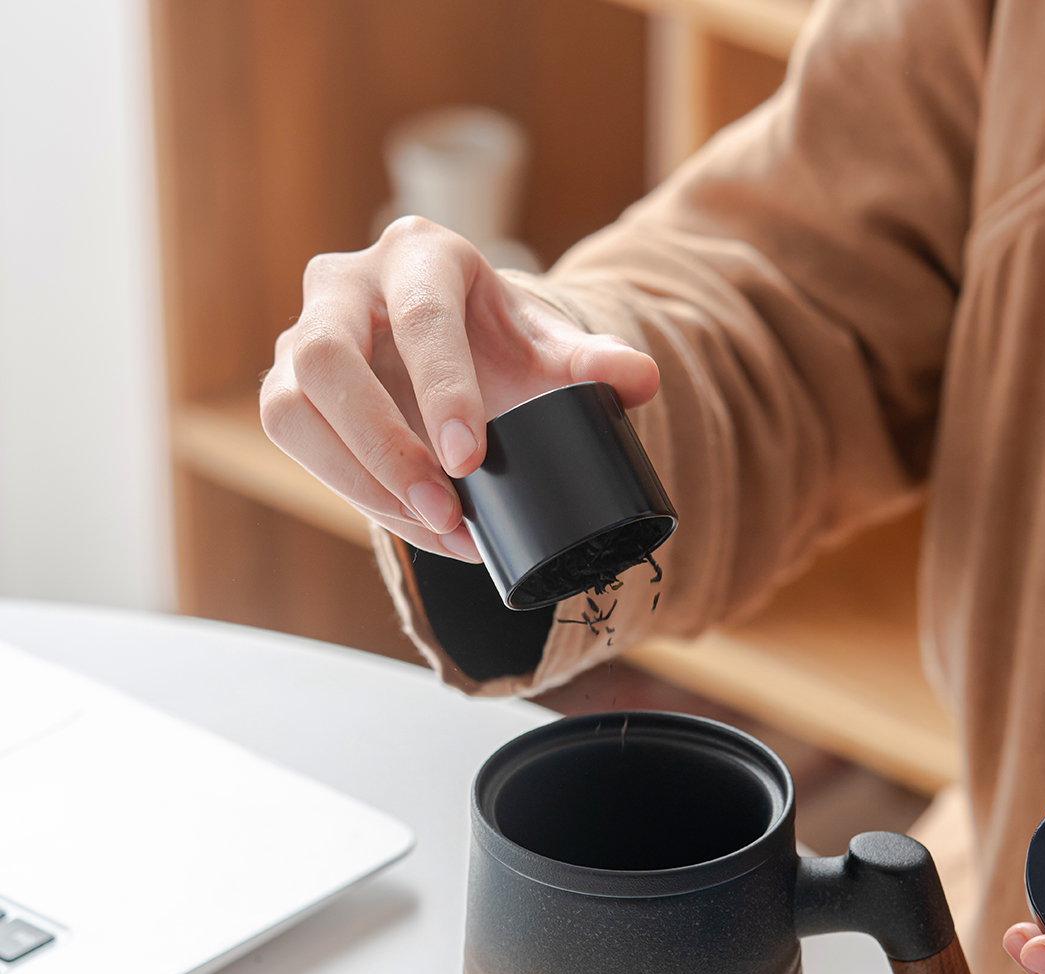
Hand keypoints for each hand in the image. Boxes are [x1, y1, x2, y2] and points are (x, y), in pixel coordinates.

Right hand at [260, 217, 659, 560]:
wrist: (457, 353)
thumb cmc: (498, 346)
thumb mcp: (548, 349)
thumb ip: (595, 363)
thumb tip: (639, 378)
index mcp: (419, 255)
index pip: (418, 317)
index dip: (441, 390)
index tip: (470, 460)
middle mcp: (344, 283)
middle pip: (328, 359)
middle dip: (384, 447)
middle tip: (445, 510)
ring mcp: (301, 336)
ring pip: (291, 407)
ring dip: (358, 481)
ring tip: (433, 528)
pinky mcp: (286, 389)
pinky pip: (296, 445)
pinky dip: (355, 495)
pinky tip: (413, 527)